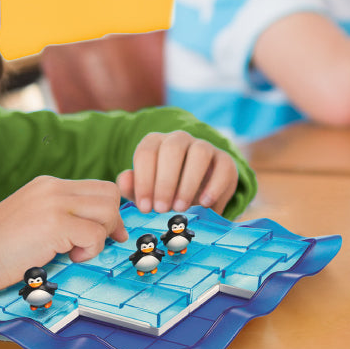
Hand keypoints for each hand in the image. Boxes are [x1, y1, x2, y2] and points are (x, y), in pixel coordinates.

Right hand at [0, 176, 127, 292]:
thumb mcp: (31, 217)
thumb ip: (59, 215)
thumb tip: (95, 228)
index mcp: (48, 184)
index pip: (98, 187)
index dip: (109, 212)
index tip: (108, 234)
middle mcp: (54, 187)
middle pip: (109, 194)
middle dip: (111, 223)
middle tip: (94, 246)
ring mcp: (55, 204)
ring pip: (107, 211)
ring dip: (100, 236)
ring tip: (76, 252)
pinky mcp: (55, 225)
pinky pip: (95, 235)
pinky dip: (90, 251)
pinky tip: (68, 257)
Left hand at [116, 131, 238, 214]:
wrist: (197, 195)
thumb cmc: (164, 192)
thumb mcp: (147, 192)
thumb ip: (132, 186)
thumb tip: (124, 179)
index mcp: (156, 143)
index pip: (146, 152)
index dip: (143, 180)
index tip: (144, 207)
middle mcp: (179, 140)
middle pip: (172, 148)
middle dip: (165, 181)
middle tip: (161, 209)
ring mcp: (204, 147)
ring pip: (199, 152)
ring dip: (189, 182)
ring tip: (180, 208)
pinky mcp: (225, 160)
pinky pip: (223, 165)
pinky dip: (214, 185)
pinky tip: (204, 204)